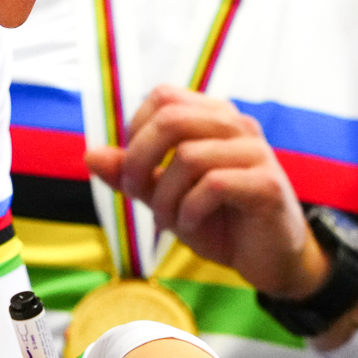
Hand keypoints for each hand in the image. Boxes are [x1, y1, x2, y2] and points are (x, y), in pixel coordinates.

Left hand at [86, 85, 322, 298]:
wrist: (268, 260)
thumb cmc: (218, 222)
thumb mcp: (164, 197)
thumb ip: (131, 175)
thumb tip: (90, 155)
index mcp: (213, 117)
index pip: (163, 97)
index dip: (135, 131)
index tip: (130, 169)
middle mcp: (237, 125)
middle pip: (172, 118)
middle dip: (140, 159)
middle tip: (133, 192)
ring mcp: (256, 152)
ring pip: (189, 155)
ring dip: (165, 196)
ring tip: (168, 219)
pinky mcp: (267, 184)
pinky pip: (213, 184)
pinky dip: (189, 210)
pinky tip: (190, 225)